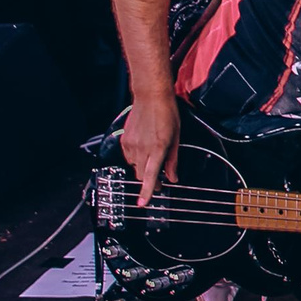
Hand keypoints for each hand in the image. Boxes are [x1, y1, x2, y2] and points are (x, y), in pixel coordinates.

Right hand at [122, 93, 181, 207]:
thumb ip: (173, 160)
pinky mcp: (124, 140)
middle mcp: (141, 148)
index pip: (150, 175)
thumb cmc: (168, 115)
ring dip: (143, 168)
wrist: (150, 97)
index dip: (146, 191)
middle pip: (141, 174)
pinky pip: (129, 156)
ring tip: (153, 157)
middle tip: (159, 181)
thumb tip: (173, 178)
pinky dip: (136, 158)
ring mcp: (130, 144)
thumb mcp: (177, 138)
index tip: (143, 203)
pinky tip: (144, 150)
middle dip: (149, 181)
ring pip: (135, 166)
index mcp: (157, 148)